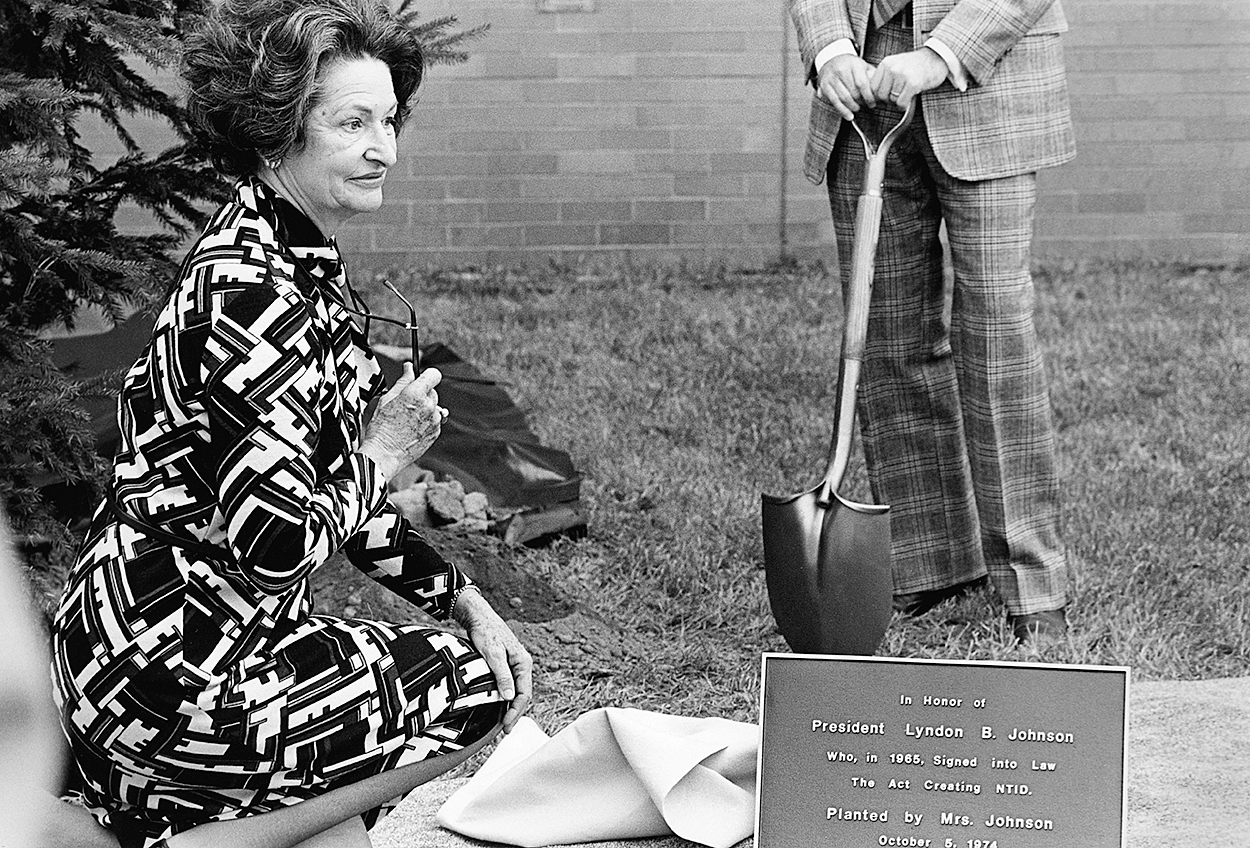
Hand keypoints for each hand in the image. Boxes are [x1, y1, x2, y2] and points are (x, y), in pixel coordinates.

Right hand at [359, 364, 446, 480]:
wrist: (384, 454)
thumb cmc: (381, 429)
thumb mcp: (386, 399)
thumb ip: (402, 381)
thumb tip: (409, 369)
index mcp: (415, 395)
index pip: (433, 374)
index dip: (426, 375)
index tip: (420, 378)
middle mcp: (429, 406)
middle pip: (432, 391)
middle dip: (422, 393)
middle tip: (406, 402)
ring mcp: (434, 420)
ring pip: (434, 406)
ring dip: (425, 408)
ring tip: (408, 417)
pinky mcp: (436, 432)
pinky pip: (435, 420)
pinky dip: (426, 421)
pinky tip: (412, 427)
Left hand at [454, 588, 532, 732]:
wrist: (477, 617)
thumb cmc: (486, 632)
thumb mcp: (493, 654)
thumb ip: (502, 675)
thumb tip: (509, 697)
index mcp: (523, 663)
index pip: (525, 693)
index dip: (516, 711)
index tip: (505, 725)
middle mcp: (522, 665)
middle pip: (522, 695)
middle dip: (514, 713)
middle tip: (503, 731)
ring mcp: (513, 666)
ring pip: (515, 692)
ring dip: (509, 708)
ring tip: (501, 725)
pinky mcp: (504, 666)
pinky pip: (508, 686)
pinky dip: (504, 699)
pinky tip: (497, 708)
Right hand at [817, 53, 877, 120]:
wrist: (831, 59)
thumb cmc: (850, 65)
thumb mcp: (863, 65)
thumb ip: (872, 76)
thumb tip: (884, 89)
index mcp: (854, 64)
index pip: (862, 83)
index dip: (868, 96)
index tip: (873, 103)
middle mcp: (841, 70)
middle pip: (853, 92)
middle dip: (861, 102)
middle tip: (866, 106)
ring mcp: (831, 78)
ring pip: (844, 98)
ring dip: (853, 107)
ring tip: (858, 108)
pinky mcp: (825, 85)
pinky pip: (834, 101)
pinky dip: (843, 111)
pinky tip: (849, 116)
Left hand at [870, 47, 947, 105]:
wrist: (937, 57)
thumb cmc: (917, 64)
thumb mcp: (897, 65)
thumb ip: (885, 76)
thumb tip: (872, 95)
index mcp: (886, 63)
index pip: (873, 87)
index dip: (879, 95)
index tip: (886, 97)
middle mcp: (892, 68)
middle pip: (881, 95)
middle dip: (888, 100)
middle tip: (897, 97)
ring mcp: (902, 75)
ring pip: (891, 100)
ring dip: (898, 101)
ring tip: (905, 94)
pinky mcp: (913, 83)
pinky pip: (901, 103)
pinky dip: (904, 105)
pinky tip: (909, 99)